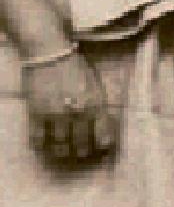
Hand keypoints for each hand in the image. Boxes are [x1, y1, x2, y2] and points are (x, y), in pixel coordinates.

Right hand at [22, 48, 114, 164]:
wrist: (50, 52)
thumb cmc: (76, 66)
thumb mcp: (96, 84)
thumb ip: (101, 104)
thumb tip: (105, 122)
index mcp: (96, 105)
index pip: (104, 135)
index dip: (104, 146)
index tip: (103, 150)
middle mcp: (77, 113)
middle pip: (82, 144)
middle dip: (83, 151)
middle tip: (82, 153)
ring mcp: (56, 115)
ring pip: (60, 144)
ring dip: (62, 151)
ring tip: (62, 153)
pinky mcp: (36, 113)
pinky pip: (38, 137)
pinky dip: (40, 144)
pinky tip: (42, 145)